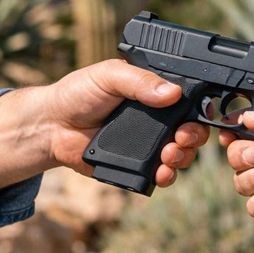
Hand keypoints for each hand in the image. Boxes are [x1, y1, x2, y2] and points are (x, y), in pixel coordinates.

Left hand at [43, 59, 209, 186]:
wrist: (52, 125)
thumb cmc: (79, 93)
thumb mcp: (110, 76)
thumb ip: (140, 81)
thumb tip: (173, 92)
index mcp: (156, 92)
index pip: (190, 100)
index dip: (201, 108)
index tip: (199, 114)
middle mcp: (158, 119)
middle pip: (193, 129)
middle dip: (195, 136)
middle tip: (182, 137)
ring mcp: (150, 144)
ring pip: (182, 154)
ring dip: (184, 157)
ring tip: (169, 155)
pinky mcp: (138, 167)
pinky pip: (161, 175)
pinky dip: (167, 176)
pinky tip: (161, 172)